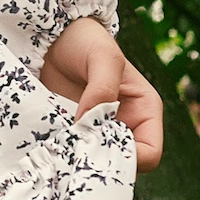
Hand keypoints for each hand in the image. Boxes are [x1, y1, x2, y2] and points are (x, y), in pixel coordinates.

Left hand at [39, 15, 163, 171]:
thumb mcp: (102, 57)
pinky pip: (71, 152)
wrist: (51, 36)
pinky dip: (62, 153)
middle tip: (74, 152)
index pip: (150, 152)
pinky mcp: (72, 131)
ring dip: (78, 159)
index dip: (131, 159)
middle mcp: (124, 126)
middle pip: (121, 163)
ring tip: (60, 148)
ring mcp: (96, 131)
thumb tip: (88, 123)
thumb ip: (102, 88)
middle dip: (101, 163)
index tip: (100, 149)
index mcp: (143, 112)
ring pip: (95, 162)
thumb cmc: (86, 40)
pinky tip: (49, 144)